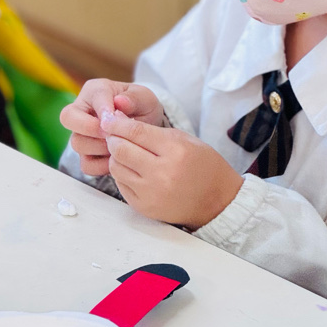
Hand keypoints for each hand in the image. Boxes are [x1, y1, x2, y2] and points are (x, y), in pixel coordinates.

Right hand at [60, 80, 165, 176]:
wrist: (147, 128)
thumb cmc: (142, 107)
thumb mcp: (145, 98)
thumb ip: (134, 98)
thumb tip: (120, 101)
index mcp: (95, 91)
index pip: (91, 96)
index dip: (104, 109)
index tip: (118, 116)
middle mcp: (82, 111)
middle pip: (68, 118)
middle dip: (90, 128)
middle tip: (111, 133)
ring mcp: (81, 134)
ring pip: (77, 143)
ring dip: (101, 147)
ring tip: (121, 145)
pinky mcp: (86, 155)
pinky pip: (86, 164)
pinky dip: (103, 165)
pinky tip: (119, 159)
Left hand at [100, 109, 243, 228]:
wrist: (217, 201)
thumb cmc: (203, 166)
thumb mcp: (184, 140)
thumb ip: (152, 130)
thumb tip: (119, 121)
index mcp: (175, 151)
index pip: (135, 132)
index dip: (117, 123)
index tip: (109, 119)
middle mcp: (161, 173)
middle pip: (120, 149)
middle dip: (113, 138)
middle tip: (114, 134)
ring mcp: (151, 193)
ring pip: (116, 167)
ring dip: (116, 157)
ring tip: (126, 152)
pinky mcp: (144, 207)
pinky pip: (121, 184)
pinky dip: (122, 174)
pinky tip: (132, 169)